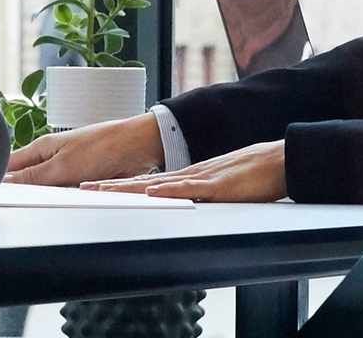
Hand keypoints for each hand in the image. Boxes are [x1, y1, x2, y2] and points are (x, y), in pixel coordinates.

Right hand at [4, 113, 163, 186]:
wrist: (138, 148)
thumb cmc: (103, 146)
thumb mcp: (63, 166)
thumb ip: (34, 176)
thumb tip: (5, 181)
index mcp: (41, 148)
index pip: (10, 165)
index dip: (0, 180)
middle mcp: (51, 157)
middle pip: (27, 180)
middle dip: (27, 193)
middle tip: (27, 204)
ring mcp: (66, 168)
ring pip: (47, 189)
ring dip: (49, 197)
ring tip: (55, 199)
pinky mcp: (81, 178)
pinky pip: (66, 192)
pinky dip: (67, 198)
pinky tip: (71, 200)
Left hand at [83, 140, 286, 201]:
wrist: (279, 160)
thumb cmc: (256, 175)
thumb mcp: (222, 187)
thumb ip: (204, 194)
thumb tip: (188, 203)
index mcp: (189, 178)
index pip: (148, 183)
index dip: (121, 186)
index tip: (97, 189)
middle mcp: (189, 176)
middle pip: (143, 183)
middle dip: (112, 187)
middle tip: (83, 189)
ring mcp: (201, 179)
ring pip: (158, 185)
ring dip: (128, 188)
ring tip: (102, 190)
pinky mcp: (217, 186)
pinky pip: (189, 188)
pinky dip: (168, 191)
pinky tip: (151, 192)